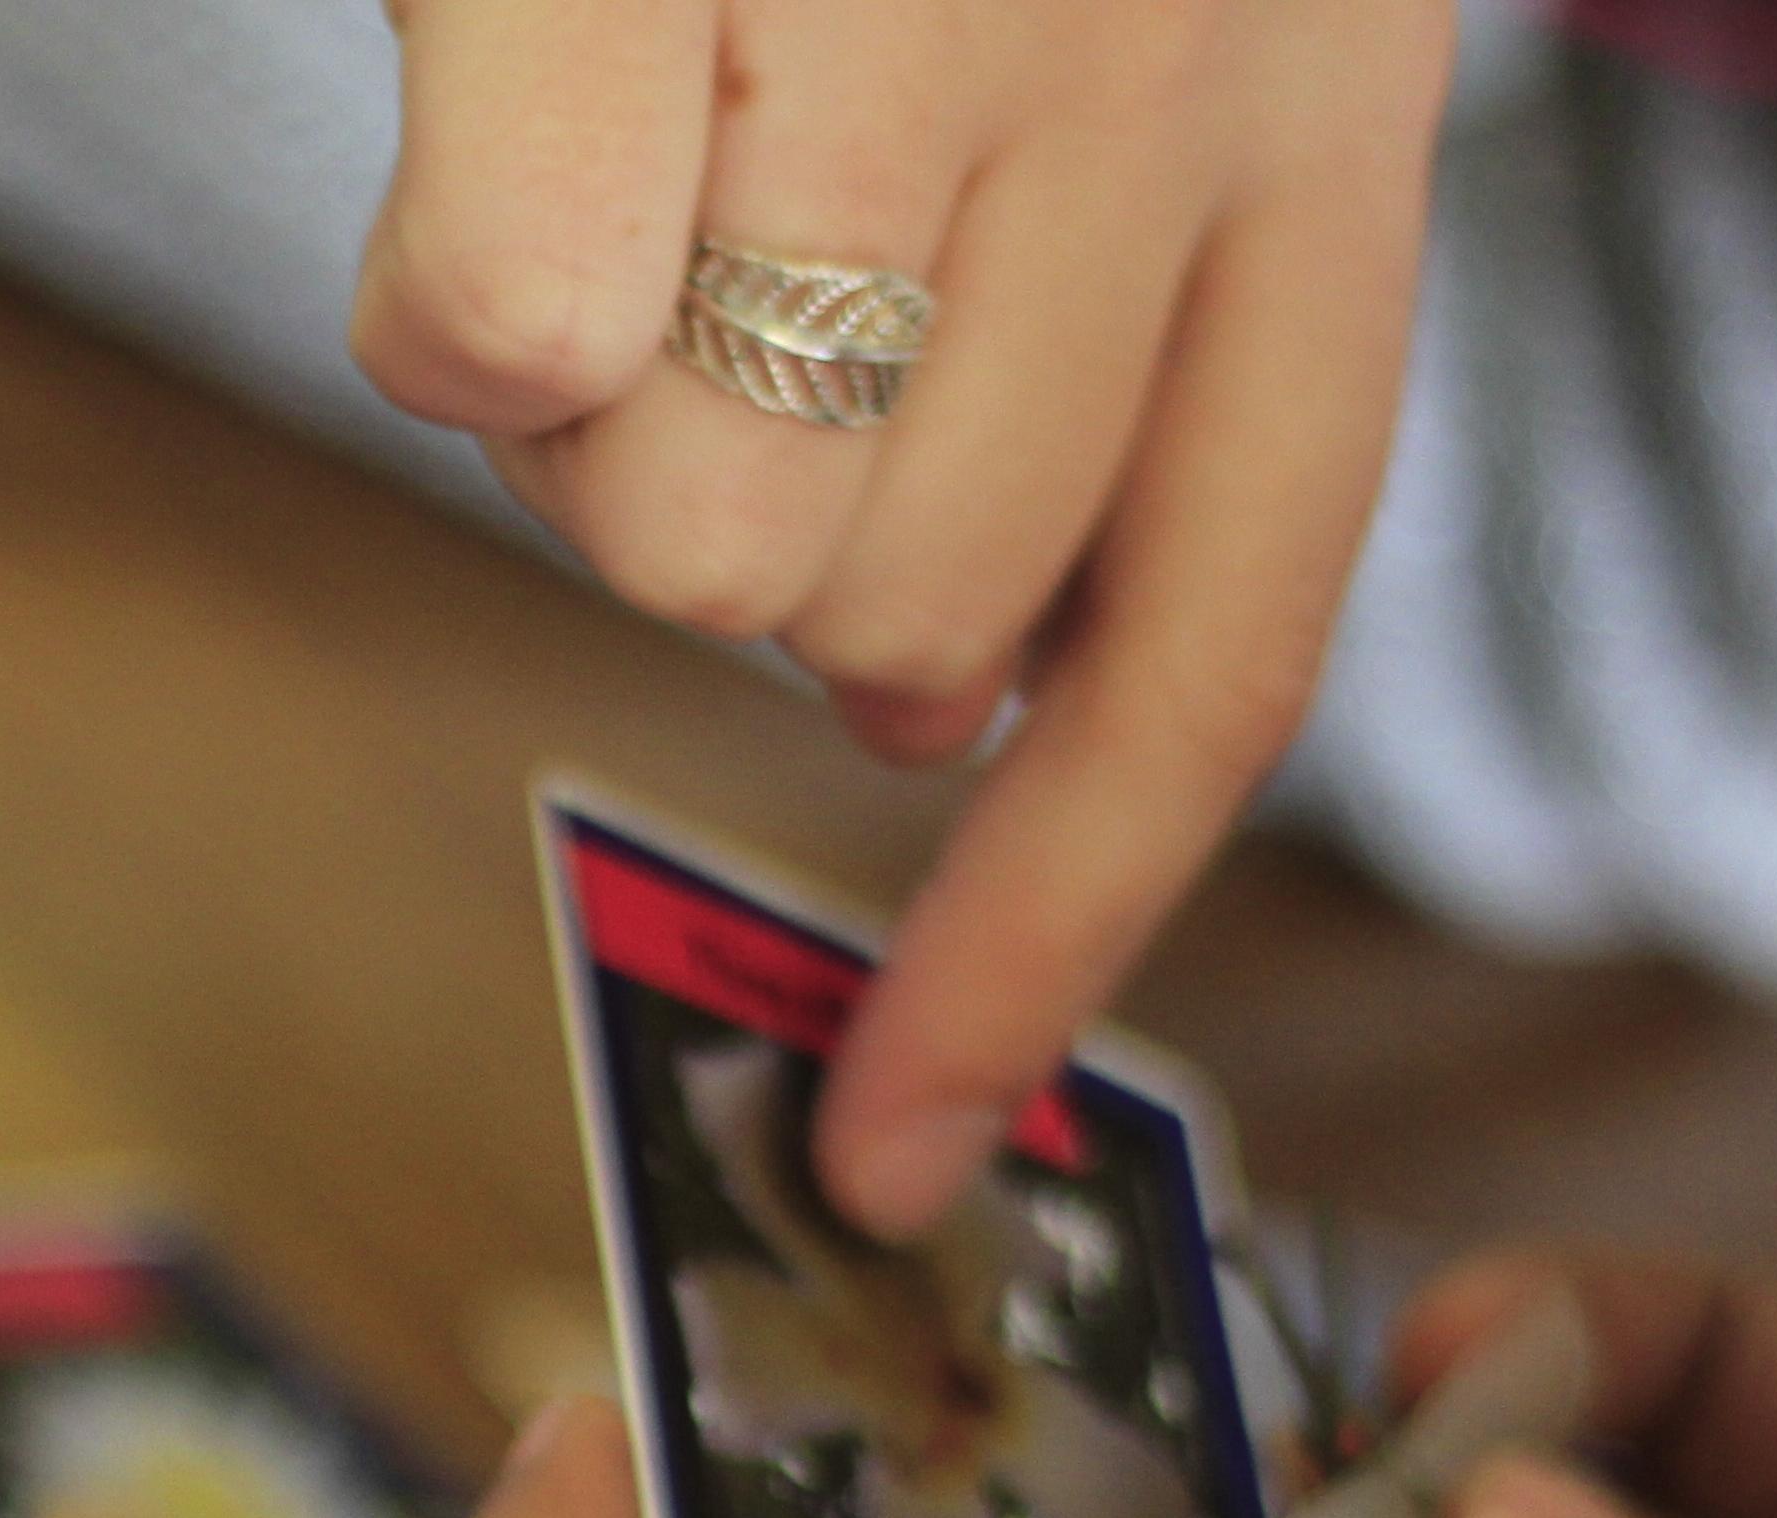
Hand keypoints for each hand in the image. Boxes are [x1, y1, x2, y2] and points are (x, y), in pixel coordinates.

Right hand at [354, 0, 1448, 1230]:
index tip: (908, 1147)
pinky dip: (448, 297)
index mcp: (1328, 98)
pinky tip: (482, 139)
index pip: (1223, 644)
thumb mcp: (1079, 37)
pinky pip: (509, 337)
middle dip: (741, 538)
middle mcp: (1187, 63)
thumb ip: (1053, 362)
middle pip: (902, 630)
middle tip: (671, 292)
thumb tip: (933, 726)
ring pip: (695, 537)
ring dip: (575, 419)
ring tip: (586, 163)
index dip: (1050, 925)